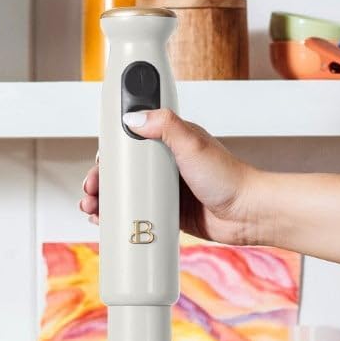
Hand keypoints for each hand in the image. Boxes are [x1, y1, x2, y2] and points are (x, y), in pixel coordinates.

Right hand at [78, 110, 263, 244]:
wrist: (248, 214)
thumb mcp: (193, 144)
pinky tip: (105, 223)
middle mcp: (165, 164)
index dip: (109, 152)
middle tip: (90, 192)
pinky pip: (136, 214)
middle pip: (122, 170)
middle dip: (100, 181)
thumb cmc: (229, 177)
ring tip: (92, 210)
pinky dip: (118, 217)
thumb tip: (132, 117)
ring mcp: (165, 190)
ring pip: (125, 193)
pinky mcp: (168, 213)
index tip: (98, 162)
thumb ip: (165, 125)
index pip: (130, 141)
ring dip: (104, 200)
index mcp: (169, 141)